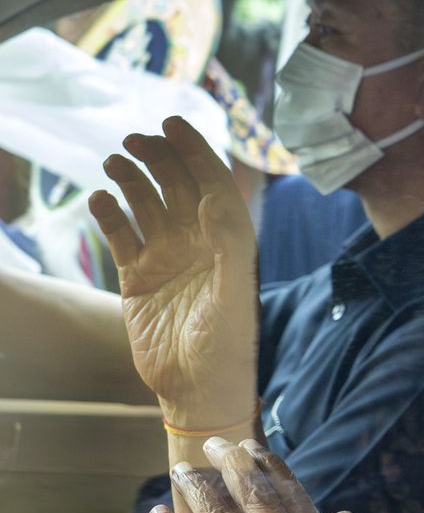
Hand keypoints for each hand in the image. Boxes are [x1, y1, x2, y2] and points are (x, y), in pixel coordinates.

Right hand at [88, 117, 258, 428]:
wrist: (198, 389)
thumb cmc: (227, 346)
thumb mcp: (235, 294)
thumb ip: (231, 245)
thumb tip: (212, 198)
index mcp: (228, 242)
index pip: (212, 183)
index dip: (195, 151)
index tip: (172, 123)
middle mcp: (197, 244)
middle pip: (177, 186)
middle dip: (159, 158)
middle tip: (135, 140)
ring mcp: (166, 259)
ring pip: (146, 204)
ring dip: (131, 179)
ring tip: (113, 161)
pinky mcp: (138, 278)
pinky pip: (120, 236)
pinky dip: (109, 215)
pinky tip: (99, 199)